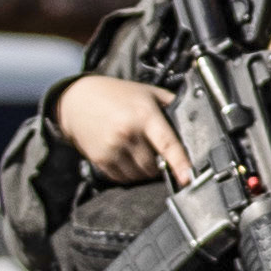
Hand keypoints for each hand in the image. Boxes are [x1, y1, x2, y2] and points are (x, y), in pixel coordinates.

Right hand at [52, 72, 189, 185]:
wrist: (76, 100)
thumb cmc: (116, 94)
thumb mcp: (148, 92)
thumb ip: (171, 104)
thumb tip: (194, 122)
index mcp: (144, 115)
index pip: (167, 143)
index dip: (180, 163)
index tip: (188, 178)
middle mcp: (128, 133)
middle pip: (154, 166)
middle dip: (159, 164)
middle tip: (155, 152)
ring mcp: (113, 148)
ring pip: (139, 175)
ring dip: (144, 171)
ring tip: (138, 151)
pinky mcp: (100, 160)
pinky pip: (123, 178)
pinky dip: (129, 173)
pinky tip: (125, 156)